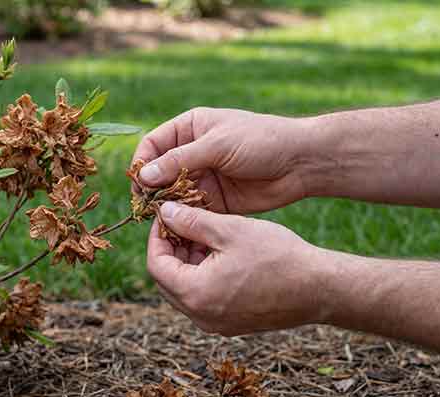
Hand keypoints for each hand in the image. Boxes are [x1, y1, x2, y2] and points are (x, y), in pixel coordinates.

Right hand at [133, 108, 314, 213]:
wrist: (301, 162)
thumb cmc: (261, 141)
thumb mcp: (217, 145)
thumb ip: (178, 161)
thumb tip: (143, 176)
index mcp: (190, 128)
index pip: (152, 145)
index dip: (142, 163)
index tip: (138, 183)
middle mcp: (193, 152)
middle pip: (158, 172)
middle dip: (151, 189)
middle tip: (146, 207)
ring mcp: (204, 177)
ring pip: (172, 193)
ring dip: (165, 206)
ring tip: (161, 218)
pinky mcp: (215, 199)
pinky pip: (191, 209)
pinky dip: (183, 218)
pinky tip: (178, 226)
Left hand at [147, 202, 329, 335]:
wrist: (319, 289)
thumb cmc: (278, 256)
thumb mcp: (230, 230)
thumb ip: (191, 221)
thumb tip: (164, 212)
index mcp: (195, 294)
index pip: (156, 265)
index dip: (157, 237)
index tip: (168, 217)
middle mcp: (200, 316)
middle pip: (167, 281)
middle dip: (171, 250)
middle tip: (183, 224)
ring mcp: (215, 325)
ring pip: (185, 291)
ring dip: (187, 264)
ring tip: (204, 236)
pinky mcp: (230, 326)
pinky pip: (204, 301)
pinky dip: (203, 278)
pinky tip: (219, 255)